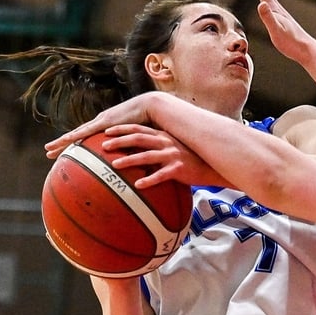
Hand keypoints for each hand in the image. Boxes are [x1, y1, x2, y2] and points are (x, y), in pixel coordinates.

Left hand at [45, 92, 163, 158]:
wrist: (152, 107)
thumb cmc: (150, 123)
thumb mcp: (139, 139)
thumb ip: (135, 148)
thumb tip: (139, 163)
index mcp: (108, 128)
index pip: (88, 138)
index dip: (77, 145)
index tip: (66, 153)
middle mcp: (101, 123)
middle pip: (78, 136)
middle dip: (63, 144)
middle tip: (49, 152)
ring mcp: (100, 121)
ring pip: (76, 134)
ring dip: (61, 142)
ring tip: (48, 150)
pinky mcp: (103, 122)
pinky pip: (84, 132)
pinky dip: (72, 137)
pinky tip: (62, 142)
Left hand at [101, 124, 232, 188]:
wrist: (211, 166)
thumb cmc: (189, 158)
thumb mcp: (172, 147)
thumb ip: (156, 147)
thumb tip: (135, 152)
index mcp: (163, 136)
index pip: (139, 129)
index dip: (122, 129)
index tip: (106, 132)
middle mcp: (166, 142)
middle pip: (139, 139)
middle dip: (120, 141)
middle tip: (104, 146)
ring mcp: (172, 155)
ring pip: (147, 156)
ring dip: (130, 160)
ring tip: (115, 165)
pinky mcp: (179, 169)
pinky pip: (161, 175)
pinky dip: (149, 179)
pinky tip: (138, 185)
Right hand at [245, 0, 315, 63]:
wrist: (307, 50)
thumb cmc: (292, 43)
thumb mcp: (276, 31)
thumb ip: (268, 18)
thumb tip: (261, 4)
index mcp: (274, 9)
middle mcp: (277, 9)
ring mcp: (280, 15)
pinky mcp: (282, 22)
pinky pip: (270, 6)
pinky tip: (266, 4)